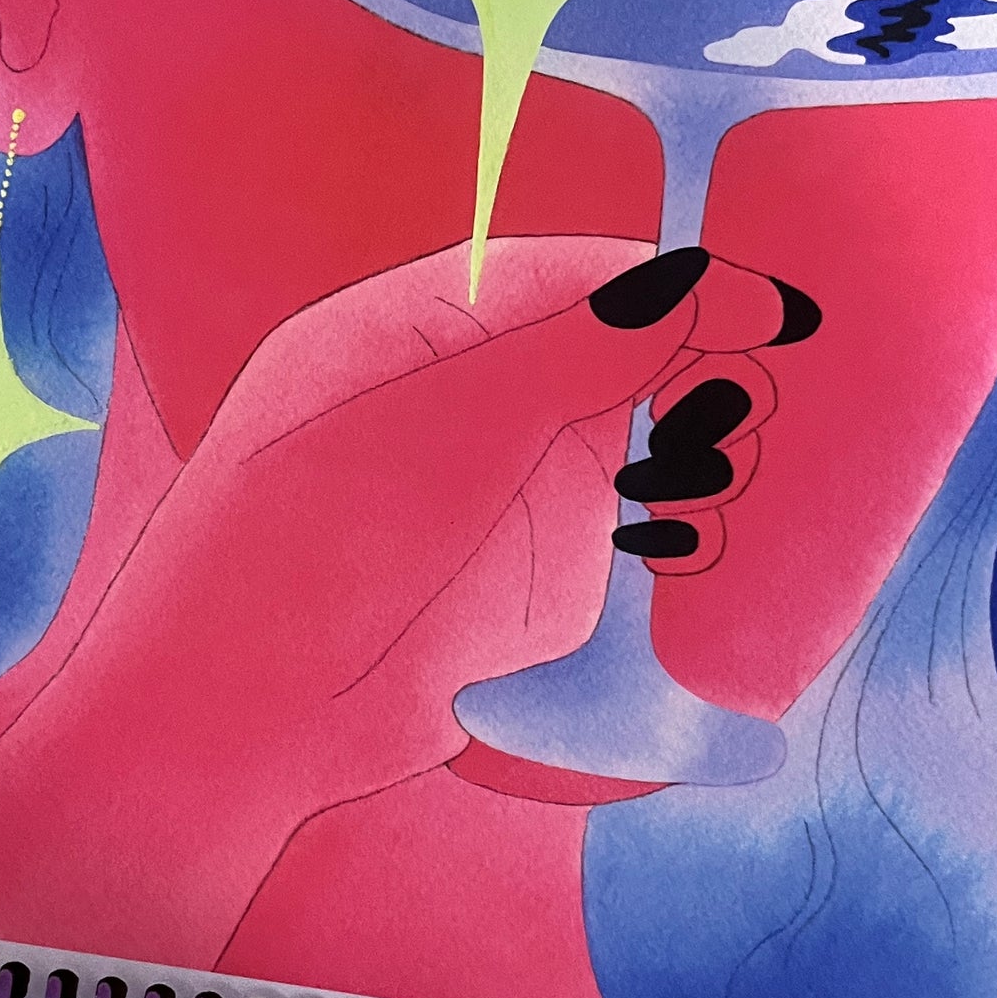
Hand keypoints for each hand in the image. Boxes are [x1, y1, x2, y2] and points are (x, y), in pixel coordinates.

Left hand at [0, 235, 804, 957]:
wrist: (236, 721)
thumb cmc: (300, 555)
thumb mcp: (447, 432)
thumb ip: (572, 352)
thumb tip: (692, 277)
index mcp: (410, 330)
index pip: (564, 276)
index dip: (665, 287)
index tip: (760, 310)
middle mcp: (461, 399)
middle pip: (613, 353)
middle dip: (687, 375)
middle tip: (734, 411)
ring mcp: (495, 489)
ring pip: (632, 444)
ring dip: (686, 458)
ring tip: (708, 478)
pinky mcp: (520, 577)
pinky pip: (616, 538)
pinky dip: (658, 538)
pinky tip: (678, 545)